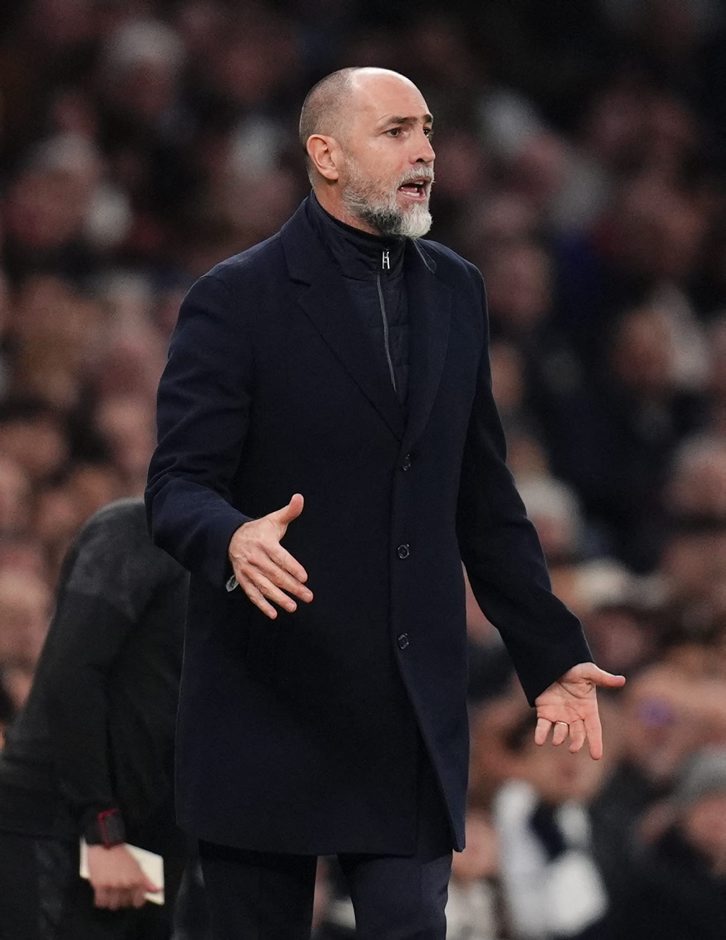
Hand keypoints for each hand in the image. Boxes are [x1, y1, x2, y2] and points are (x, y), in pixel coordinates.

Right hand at [86, 843, 159, 909]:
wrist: (107, 845)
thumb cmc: (122, 856)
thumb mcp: (137, 866)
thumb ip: (146, 881)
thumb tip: (156, 890)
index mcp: (137, 879)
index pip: (138, 901)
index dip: (135, 901)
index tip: (132, 899)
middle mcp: (126, 883)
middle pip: (124, 904)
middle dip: (122, 900)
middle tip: (119, 892)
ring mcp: (113, 885)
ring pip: (112, 905)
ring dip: (111, 901)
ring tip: (110, 893)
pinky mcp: (100, 885)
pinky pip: (101, 902)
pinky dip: (101, 901)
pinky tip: (102, 894)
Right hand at [228, 493, 312, 618]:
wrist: (231, 538)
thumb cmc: (259, 530)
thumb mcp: (273, 519)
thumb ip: (289, 511)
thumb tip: (300, 497)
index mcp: (264, 543)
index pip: (280, 557)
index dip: (292, 567)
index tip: (304, 577)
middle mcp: (255, 558)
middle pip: (275, 575)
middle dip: (292, 587)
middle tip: (308, 596)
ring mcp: (248, 570)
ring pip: (264, 587)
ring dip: (279, 599)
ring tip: (293, 607)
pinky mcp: (243, 580)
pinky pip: (252, 594)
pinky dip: (262, 605)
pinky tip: (273, 614)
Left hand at [534, 662, 625, 759]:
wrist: (554, 661)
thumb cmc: (575, 667)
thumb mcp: (589, 672)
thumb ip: (604, 679)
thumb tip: (622, 680)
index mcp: (588, 708)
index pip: (594, 729)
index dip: (595, 742)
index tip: (596, 756)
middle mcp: (574, 716)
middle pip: (577, 733)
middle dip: (576, 741)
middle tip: (573, 748)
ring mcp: (559, 715)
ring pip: (560, 732)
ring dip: (559, 737)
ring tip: (557, 740)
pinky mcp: (544, 712)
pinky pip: (542, 727)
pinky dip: (540, 734)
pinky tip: (539, 741)